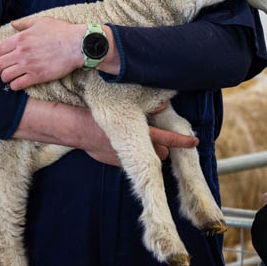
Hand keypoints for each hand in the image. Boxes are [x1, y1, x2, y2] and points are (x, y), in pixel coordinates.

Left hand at [0, 17, 85, 89]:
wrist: (78, 44)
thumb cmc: (62, 31)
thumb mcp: (42, 21)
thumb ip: (24, 23)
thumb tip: (13, 24)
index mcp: (21, 38)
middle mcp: (22, 52)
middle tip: (3, 70)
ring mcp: (29, 65)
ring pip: (5, 76)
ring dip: (6, 78)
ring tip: (11, 77)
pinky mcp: (38, 76)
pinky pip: (17, 85)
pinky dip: (15, 85)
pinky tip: (19, 82)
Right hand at [80, 113, 198, 163]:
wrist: (73, 128)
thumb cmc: (97, 114)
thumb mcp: (122, 107)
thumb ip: (145, 108)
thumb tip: (162, 105)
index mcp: (136, 135)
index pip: (165, 138)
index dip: (181, 141)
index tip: (193, 141)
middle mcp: (132, 149)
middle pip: (157, 151)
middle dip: (164, 146)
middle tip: (170, 141)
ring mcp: (122, 157)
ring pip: (143, 155)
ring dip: (149, 149)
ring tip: (148, 139)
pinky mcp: (112, 160)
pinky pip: (128, 156)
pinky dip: (132, 150)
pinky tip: (128, 142)